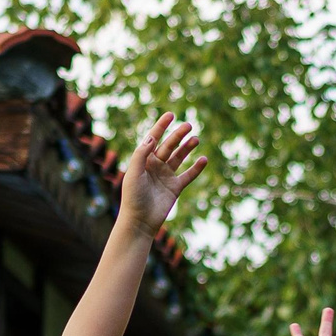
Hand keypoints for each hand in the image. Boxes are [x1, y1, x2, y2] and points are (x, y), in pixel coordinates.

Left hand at [118, 113, 207, 232]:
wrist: (140, 221)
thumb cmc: (133, 197)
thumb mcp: (134, 173)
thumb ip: (141, 154)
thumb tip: (152, 137)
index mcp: (143, 160)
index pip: (153, 138)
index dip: (161, 126)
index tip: (170, 115)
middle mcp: (155, 165)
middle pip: (169, 146)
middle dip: (178, 135)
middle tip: (189, 125)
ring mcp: (166, 176)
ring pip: (179, 158)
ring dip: (187, 148)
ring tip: (196, 139)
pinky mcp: (175, 188)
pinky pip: (188, 175)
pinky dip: (196, 168)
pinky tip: (203, 159)